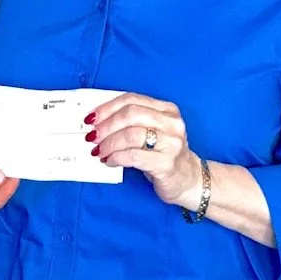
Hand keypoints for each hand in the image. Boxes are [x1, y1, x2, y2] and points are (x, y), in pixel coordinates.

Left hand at [88, 93, 199, 208]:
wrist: (188, 179)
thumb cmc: (164, 155)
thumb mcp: (153, 132)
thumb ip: (132, 122)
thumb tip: (98, 122)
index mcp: (168, 110)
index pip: (132, 100)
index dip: (108, 107)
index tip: (92, 118)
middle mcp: (172, 124)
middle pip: (131, 115)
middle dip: (106, 125)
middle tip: (92, 136)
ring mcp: (172, 143)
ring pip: (131, 135)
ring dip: (109, 143)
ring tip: (99, 150)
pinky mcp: (166, 164)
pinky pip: (134, 157)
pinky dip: (116, 157)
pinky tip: (110, 160)